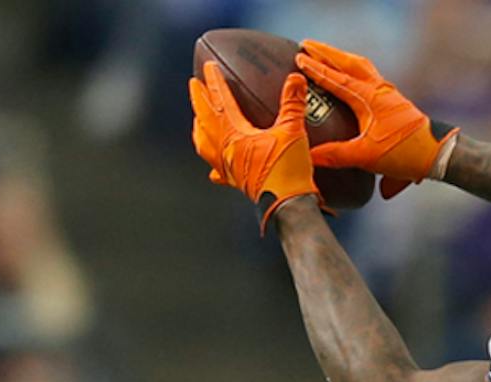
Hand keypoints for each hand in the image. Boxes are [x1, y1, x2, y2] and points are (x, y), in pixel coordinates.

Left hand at [189, 63, 319, 229]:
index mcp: (234, 133)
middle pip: (204, 118)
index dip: (214, 81)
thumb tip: (296, 79)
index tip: (209, 67)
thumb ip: (293, 104)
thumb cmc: (288, 171)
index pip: (220, 100)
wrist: (288, 205)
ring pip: (204, 143)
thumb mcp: (293, 132)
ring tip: (198, 119)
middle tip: (194, 85)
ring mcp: (226, 166)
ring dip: (199, 127)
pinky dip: (212, 164)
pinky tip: (213, 169)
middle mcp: (224, 148)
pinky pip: (216, 170)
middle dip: (199, 99)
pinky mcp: (235, 181)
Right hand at [296, 40, 446, 197]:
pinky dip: (358, 70)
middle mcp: (379, 90)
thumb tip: (309, 155)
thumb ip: (337, 155)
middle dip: (326, 53)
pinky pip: (372, 76)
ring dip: (343, 59)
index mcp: (368, 98)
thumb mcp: (367, 157)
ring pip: (363, 67)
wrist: (439, 155)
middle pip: (349, 63)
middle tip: (307, 45)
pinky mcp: (396, 101)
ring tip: (328, 55)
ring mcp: (389, 94)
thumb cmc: (404, 153)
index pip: (336, 78)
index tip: (298, 57)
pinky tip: (356, 77)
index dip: (316, 68)